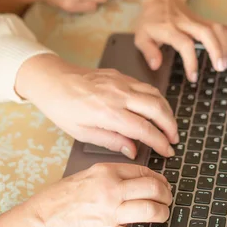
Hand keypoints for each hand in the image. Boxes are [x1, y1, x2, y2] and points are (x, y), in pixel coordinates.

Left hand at [15, 54, 178, 158]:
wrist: (52, 80)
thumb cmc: (63, 107)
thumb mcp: (82, 133)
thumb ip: (111, 141)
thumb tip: (133, 150)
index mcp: (108, 112)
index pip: (145, 129)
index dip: (160, 142)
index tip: (167, 151)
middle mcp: (119, 95)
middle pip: (157, 109)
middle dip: (171, 126)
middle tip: (174, 139)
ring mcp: (121, 82)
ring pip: (155, 95)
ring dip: (167, 111)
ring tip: (169, 125)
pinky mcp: (120, 75)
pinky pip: (145, 86)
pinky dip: (156, 98)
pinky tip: (156, 109)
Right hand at [27, 163, 172, 226]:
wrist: (42, 221)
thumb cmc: (60, 199)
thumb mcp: (86, 175)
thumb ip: (111, 175)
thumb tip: (138, 179)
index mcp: (105, 172)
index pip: (143, 172)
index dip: (159, 179)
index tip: (163, 184)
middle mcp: (110, 189)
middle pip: (153, 188)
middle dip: (166, 195)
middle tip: (168, 200)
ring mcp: (109, 213)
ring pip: (150, 210)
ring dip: (162, 214)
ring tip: (162, 215)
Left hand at [134, 0, 226, 82]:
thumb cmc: (151, 21)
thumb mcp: (141, 36)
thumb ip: (148, 52)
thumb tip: (156, 65)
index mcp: (168, 29)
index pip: (184, 44)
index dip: (190, 61)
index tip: (193, 77)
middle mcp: (185, 23)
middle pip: (206, 33)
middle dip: (216, 50)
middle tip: (220, 68)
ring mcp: (196, 20)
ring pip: (216, 29)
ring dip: (224, 45)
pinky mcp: (204, 20)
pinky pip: (219, 27)